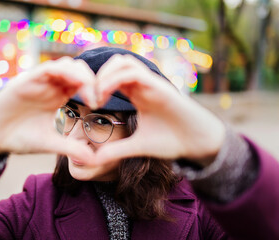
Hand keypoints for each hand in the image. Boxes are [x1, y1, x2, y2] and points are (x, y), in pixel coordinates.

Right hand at [0, 57, 96, 162]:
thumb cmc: (20, 138)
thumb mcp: (50, 143)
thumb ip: (71, 148)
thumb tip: (94, 160)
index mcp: (58, 95)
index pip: (82, 82)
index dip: (95, 89)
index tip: (101, 104)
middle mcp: (50, 85)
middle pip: (78, 69)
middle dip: (93, 80)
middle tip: (98, 98)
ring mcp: (38, 81)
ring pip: (66, 65)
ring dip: (82, 75)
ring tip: (90, 94)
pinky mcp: (25, 80)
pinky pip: (48, 69)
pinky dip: (64, 73)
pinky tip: (74, 85)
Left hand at [93, 54, 225, 166]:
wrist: (196, 143)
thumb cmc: (170, 141)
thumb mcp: (136, 146)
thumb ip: (116, 150)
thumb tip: (94, 159)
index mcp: (137, 94)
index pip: (112, 77)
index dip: (96, 85)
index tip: (87, 103)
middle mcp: (143, 85)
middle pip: (116, 63)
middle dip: (97, 76)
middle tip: (89, 97)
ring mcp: (151, 84)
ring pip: (123, 62)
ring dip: (105, 75)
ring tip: (96, 96)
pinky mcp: (159, 86)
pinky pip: (133, 73)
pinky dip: (114, 79)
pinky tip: (104, 96)